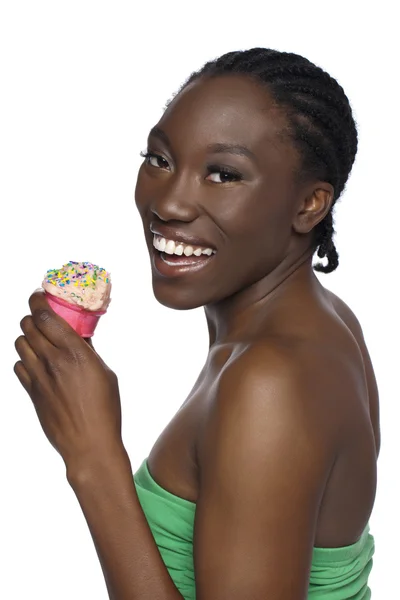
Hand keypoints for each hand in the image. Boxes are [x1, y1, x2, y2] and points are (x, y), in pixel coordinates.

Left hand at [14, 291, 122, 472]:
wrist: (89, 445)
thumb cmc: (105, 410)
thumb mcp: (105, 373)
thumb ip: (88, 352)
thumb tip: (79, 336)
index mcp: (74, 353)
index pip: (44, 316)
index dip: (37, 300)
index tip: (39, 294)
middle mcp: (52, 361)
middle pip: (27, 325)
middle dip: (32, 316)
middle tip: (41, 317)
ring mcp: (38, 377)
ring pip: (19, 343)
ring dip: (27, 336)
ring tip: (39, 339)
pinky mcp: (31, 392)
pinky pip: (17, 366)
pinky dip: (24, 359)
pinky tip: (36, 363)